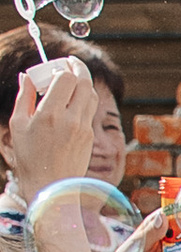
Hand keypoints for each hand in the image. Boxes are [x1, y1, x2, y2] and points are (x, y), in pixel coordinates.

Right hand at [9, 57, 108, 197]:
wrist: (51, 187)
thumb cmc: (29, 158)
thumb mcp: (18, 126)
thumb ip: (23, 97)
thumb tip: (24, 76)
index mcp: (50, 114)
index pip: (66, 78)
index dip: (62, 68)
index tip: (54, 68)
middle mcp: (70, 119)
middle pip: (84, 82)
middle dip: (78, 68)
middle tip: (68, 64)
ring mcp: (84, 128)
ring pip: (91, 95)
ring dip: (83, 83)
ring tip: (69, 82)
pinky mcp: (90, 136)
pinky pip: (90, 110)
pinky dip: (83, 99)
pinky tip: (71, 101)